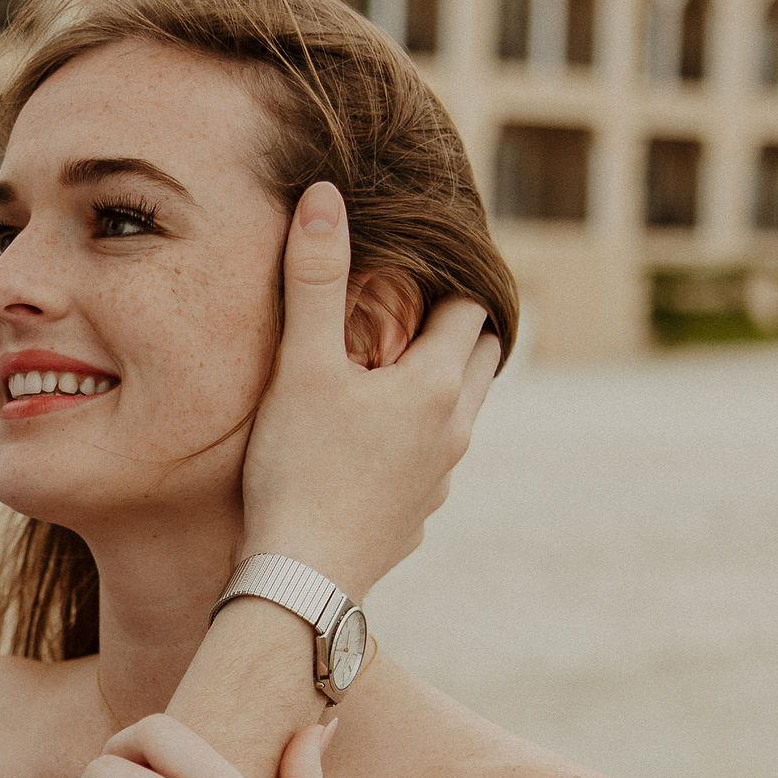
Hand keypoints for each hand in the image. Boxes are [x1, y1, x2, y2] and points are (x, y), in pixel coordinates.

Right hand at [234, 184, 503, 600]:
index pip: (468, 308)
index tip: (415, 269)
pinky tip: (368, 450)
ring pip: (459, 417)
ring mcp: (440, 482)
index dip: (446, 282)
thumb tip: (324, 196)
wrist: (300, 581)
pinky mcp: (416, 520)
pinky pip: (430, 467)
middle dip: (453, 331)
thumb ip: (316, 278)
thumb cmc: (298, 469)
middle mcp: (454, 432)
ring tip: (389, 376)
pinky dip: (413, 445)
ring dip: (436, 389)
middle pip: (480, 360)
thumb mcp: (301, 366)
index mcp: (437, 385)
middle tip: (410, 312)